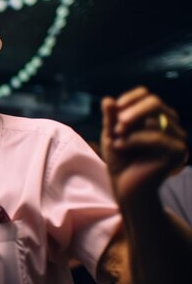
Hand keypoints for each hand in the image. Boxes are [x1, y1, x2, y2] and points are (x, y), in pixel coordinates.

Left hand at [101, 86, 187, 201]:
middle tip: (118, 124)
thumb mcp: (111, 136)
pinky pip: (157, 137)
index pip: (147, 96)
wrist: (125, 187)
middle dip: (134, 110)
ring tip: (117, 139)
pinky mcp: (177, 152)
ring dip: (131, 128)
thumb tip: (107, 99)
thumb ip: (110, 118)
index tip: (115, 107)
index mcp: (154, 117)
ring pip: (156, 119)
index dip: (132, 97)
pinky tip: (120, 146)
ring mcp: (175, 138)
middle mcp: (168, 124)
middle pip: (155, 102)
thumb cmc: (120, 160)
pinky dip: (134, 140)